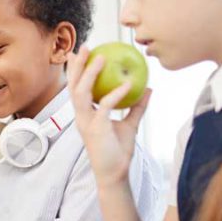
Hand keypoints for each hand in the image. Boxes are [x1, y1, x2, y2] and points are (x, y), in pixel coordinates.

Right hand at [68, 46, 151, 188]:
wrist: (115, 174)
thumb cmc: (119, 151)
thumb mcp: (130, 124)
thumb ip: (136, 107)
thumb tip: (148, 88)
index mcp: (86, 114)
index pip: (77, 87)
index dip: (77, 70)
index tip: (81, 52)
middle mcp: (82, 116)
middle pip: (73, 86)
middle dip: (77, 66)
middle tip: (86, 47)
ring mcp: (86, 122)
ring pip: (82, 93)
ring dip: (90, 74)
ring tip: (100, 58)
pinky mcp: (96, 129)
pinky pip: (104, 107)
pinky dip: (115, 94)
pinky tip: (127, 84)